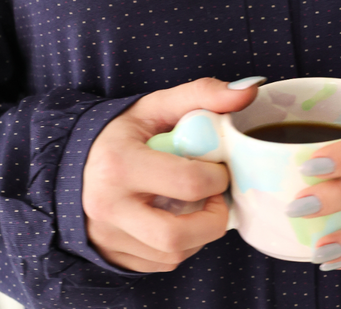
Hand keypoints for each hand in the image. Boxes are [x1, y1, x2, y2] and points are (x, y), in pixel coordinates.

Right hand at [82, 77, 262, 272]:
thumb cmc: (124, 131)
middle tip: (215, 196)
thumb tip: (250, 89)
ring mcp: (107, 236)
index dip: (218, 177)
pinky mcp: (112, 255)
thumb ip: (204, 94)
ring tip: (197, 203)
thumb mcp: (158, 105)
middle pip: (177, 235)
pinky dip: (181, 244)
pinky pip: (160, 262)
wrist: (78, 160)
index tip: (218, 167)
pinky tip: (179, 217)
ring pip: (172, 254)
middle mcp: (108, 206)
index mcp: (119, 165)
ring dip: (199, 232)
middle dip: (213, 218)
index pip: (188, 183)